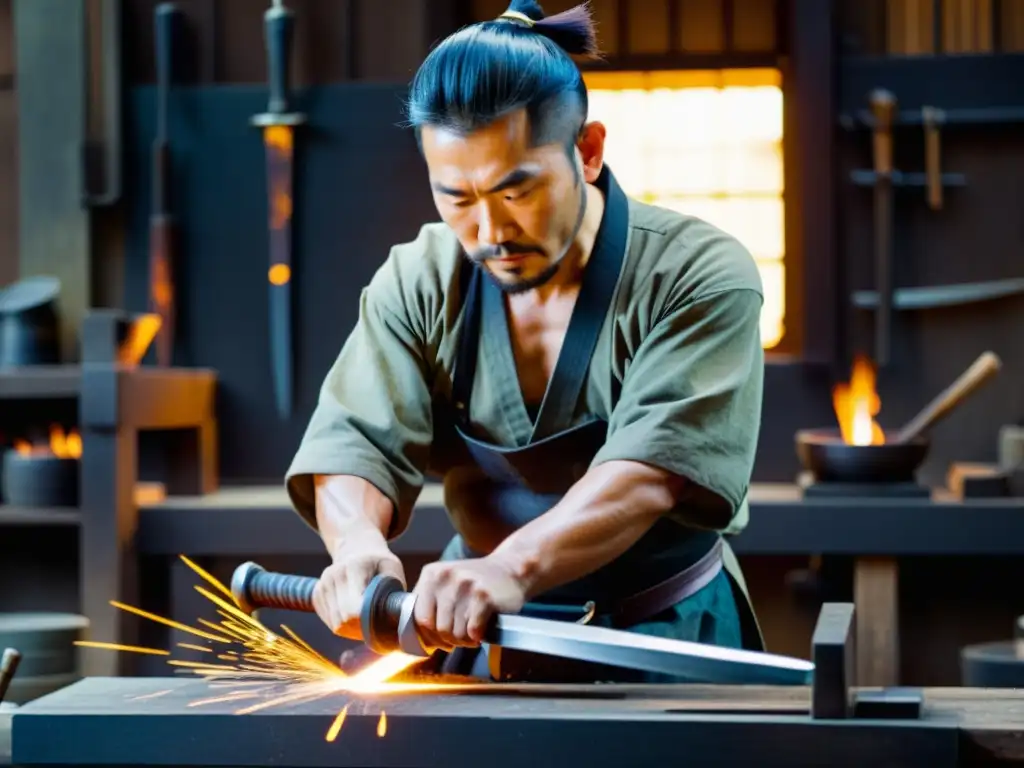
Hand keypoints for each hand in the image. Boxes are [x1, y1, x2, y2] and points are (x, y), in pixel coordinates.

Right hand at [313, 532, 405, 639]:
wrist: (356, 549)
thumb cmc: (380, 563)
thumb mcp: (393, 570)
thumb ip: (394, 593)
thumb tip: (399, 620)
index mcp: (355, 567)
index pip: (354, 610)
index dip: (368, 624)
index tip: (381, 624)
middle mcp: (334, 575)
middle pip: (343, 621)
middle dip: (361, 629)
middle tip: (376, 625)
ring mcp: (322, 585)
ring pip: (335, 625)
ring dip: (352, 629)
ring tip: (367, 618)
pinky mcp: (317, 594)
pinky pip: (329, 622)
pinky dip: (343, 625)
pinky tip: (354, 614)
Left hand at [412, 555, 527, 649]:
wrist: (512, 569)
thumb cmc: (476, 584)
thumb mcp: (447, 584)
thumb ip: (429, 603)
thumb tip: (415, 637)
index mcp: (431, 574)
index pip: (418, 617)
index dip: (428, 635)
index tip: (439, 639)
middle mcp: (446, 577)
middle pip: (437, 628)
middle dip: (449, 639)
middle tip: (461, 636)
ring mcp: (465, 585)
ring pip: (455, 633)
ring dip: (465, 640)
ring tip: (472, 631)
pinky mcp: (484, 597)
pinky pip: (472, 632)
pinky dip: (478, 637)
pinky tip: (482, 629)